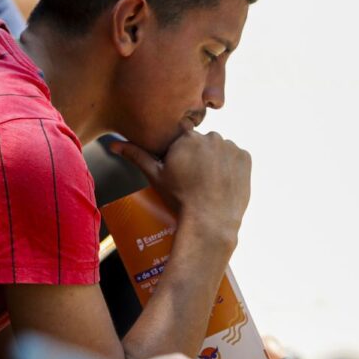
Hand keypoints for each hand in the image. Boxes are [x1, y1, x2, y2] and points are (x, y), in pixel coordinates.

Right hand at [110, 126, 250, 247]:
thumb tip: (113, 145)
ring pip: (220, 149)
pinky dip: (231, 167)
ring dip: (216, 161)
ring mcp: (230, 147)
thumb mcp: (155, 176)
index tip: (183, 168)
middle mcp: (210, 136)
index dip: (182, 153)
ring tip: (210, 184)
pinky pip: (236, 157)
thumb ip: (136, 155)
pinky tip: (223, 183)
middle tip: (195, 180)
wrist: (210, 222)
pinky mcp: (245, 158)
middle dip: (199, 157)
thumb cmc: (179, 199)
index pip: (183, 136)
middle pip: (202, 143)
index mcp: (186, 138)